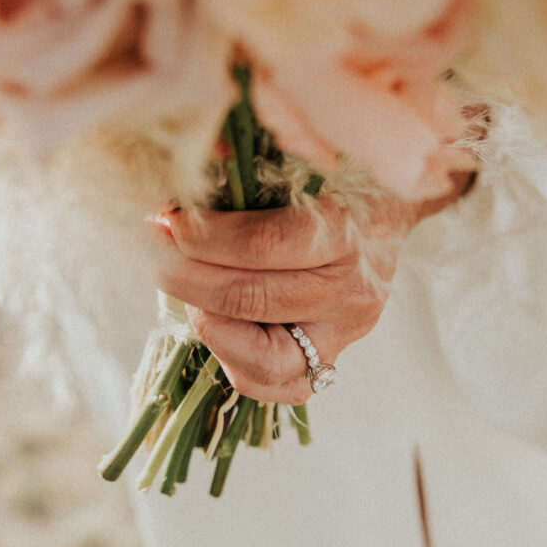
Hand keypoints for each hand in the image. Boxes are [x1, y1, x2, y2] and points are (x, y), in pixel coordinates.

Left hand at [155, 174, 472, 403]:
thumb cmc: (342, 177)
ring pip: (266, 359)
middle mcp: (352, 290)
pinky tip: (216, 327)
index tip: (164, 219)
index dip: (201, 236)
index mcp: (348, 231)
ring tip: (187, 289)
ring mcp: (345, 332)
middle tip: (153, 252)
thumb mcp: (305, 160)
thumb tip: (184, 175)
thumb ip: (249, 168)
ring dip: (208, 325)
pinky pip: (282, 386)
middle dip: (186, 275)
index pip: (262, 245)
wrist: (392, 210)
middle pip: (252, 299)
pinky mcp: (333, 356)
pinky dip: (238, 364)